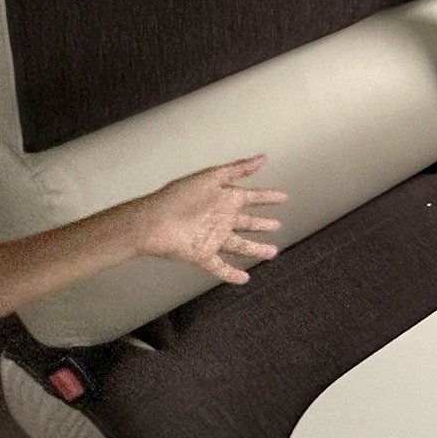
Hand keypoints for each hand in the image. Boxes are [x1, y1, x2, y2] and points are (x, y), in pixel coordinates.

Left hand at [130, 157, 287, 285]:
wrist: (153, 222)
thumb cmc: (179, 196)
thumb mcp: (211, 177)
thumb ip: (237, 169)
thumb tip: (264, 158)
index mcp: (225, 199)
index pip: (252, 197)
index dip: (267, 197)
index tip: (283, 197)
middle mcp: (222, 219)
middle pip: (248, 223)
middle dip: (262, 224)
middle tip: (278, 225)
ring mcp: (214, 239)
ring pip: (240, 246)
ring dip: (255, 250)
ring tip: (273, 252)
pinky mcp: (203, 256)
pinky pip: (221, 268)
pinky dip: (232, 275)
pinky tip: (244, 279)